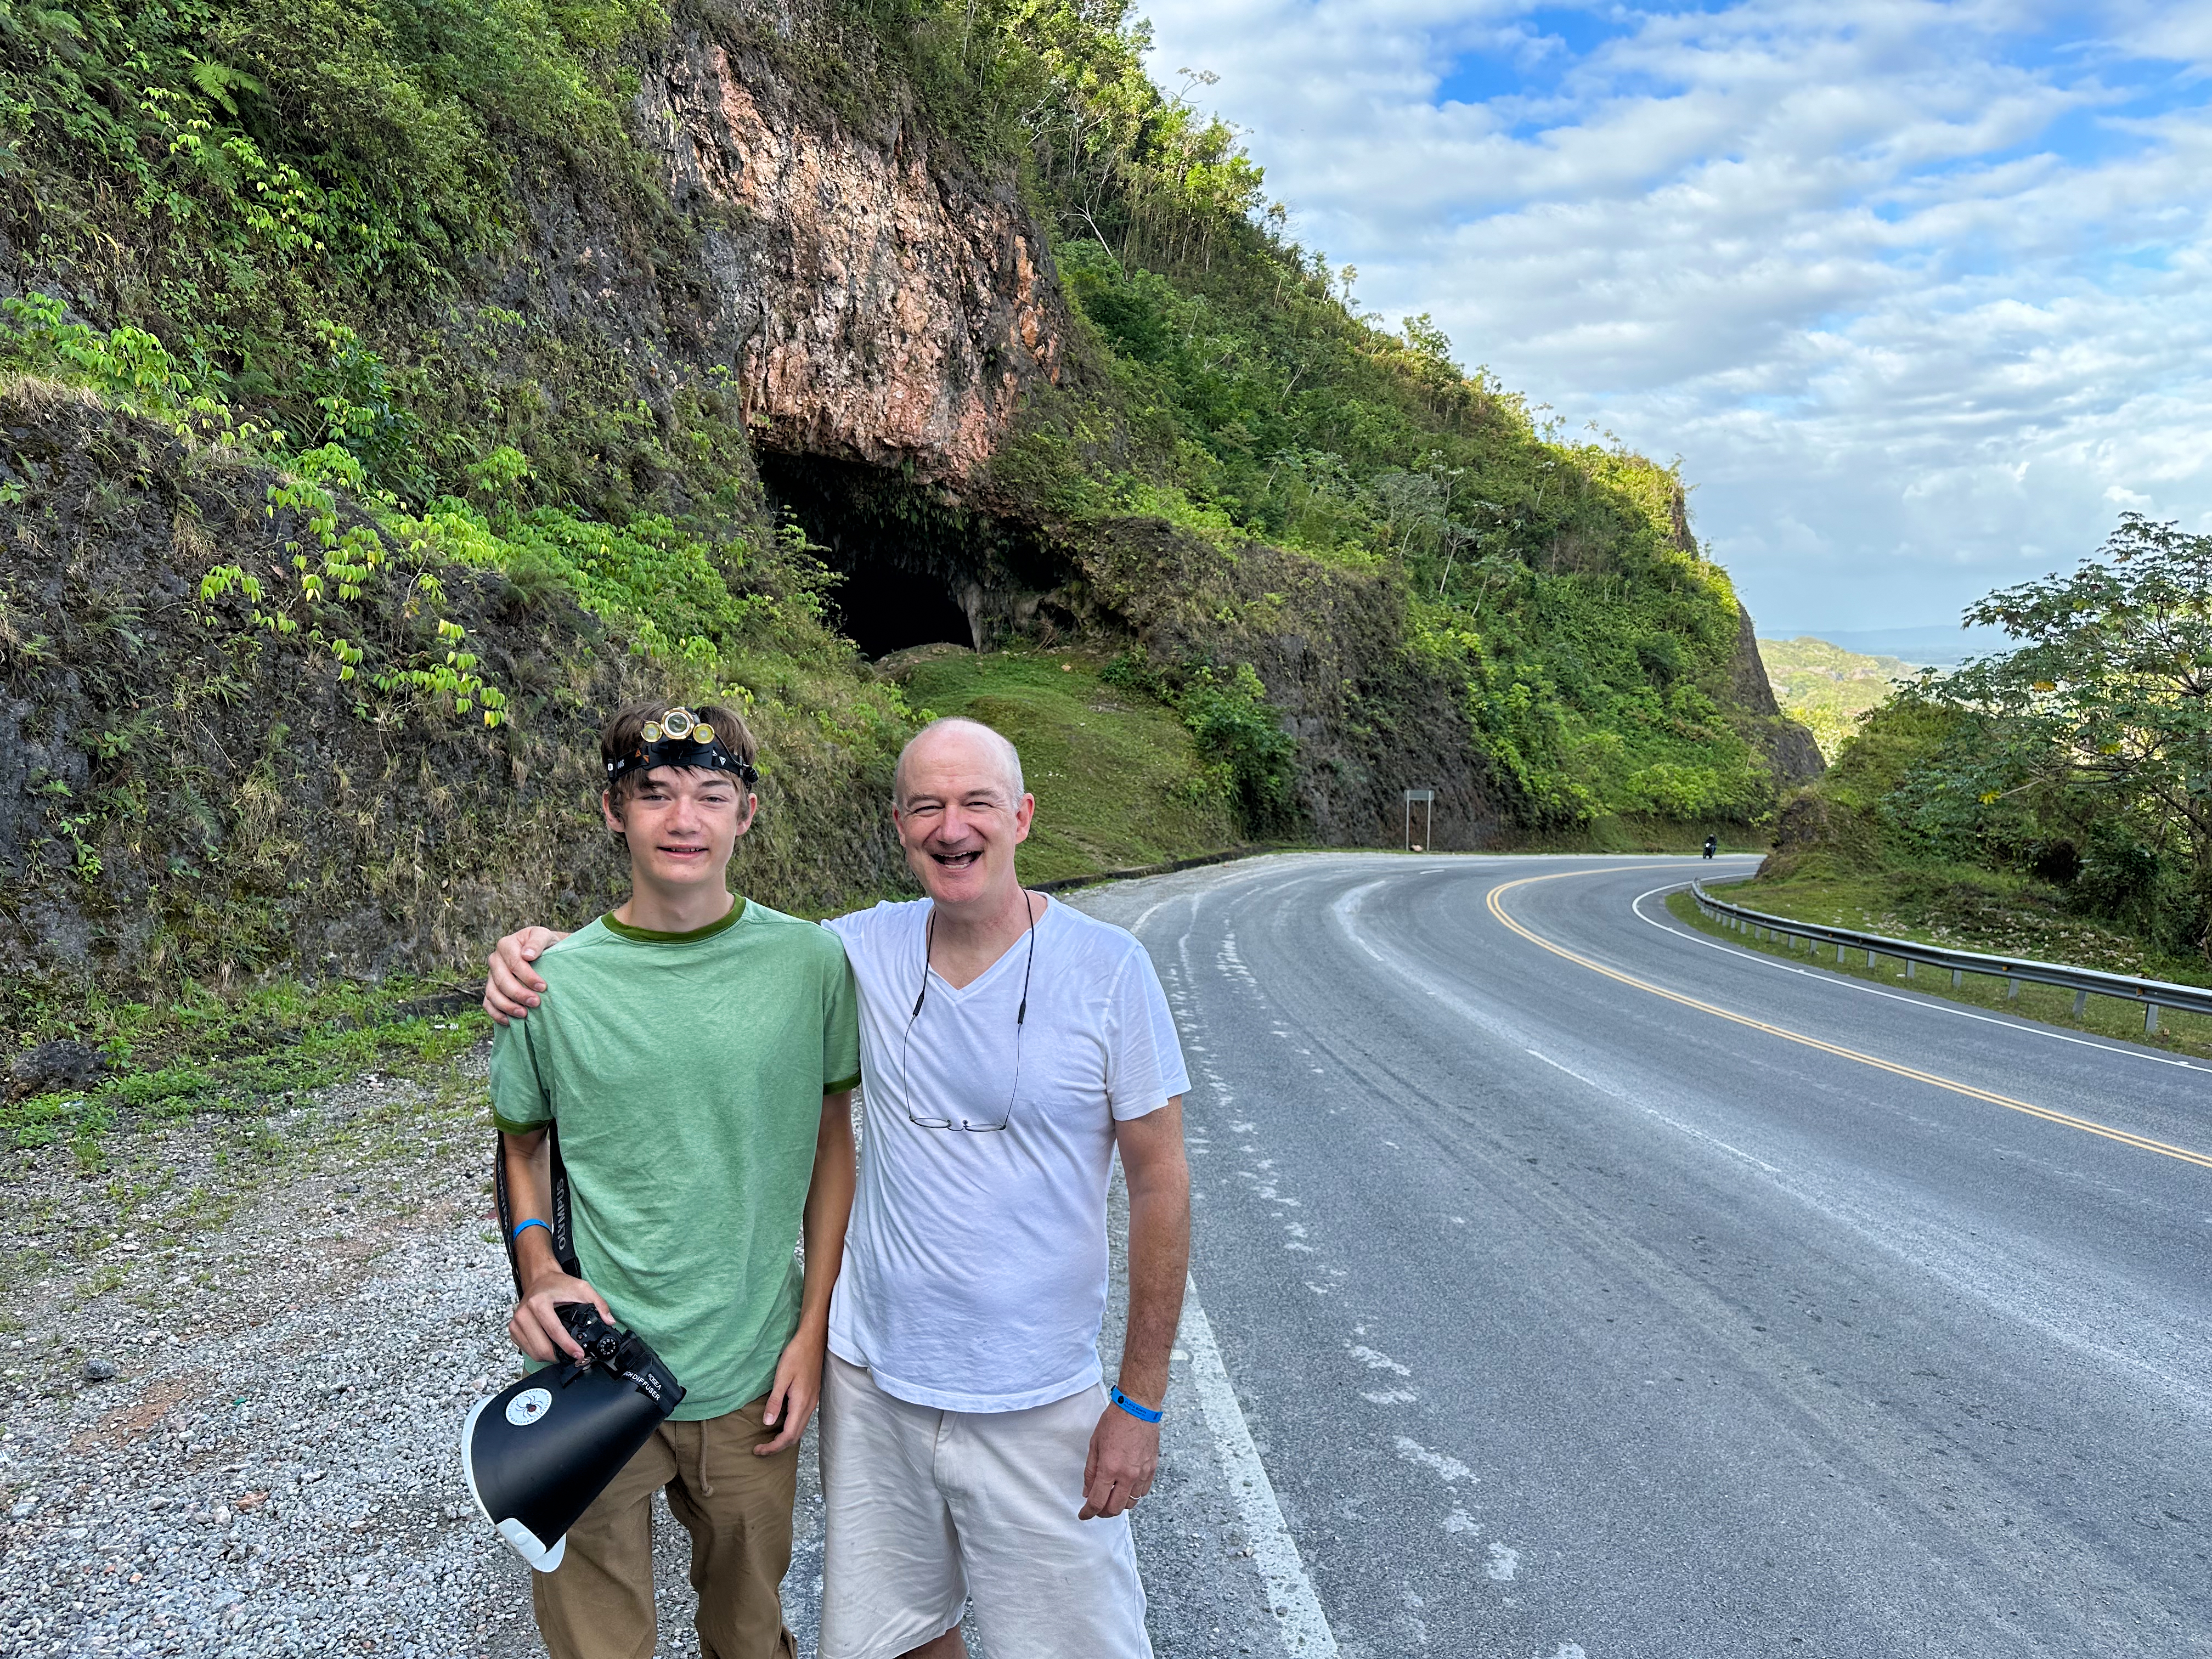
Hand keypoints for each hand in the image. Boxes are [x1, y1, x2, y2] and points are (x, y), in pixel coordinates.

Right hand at [484, 926, 567, 1023]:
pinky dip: (496, 1014)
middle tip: (536, 1003)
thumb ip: (537, 941)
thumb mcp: (544, 936)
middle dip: (518, 993)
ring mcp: (491, 976)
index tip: (543, 986)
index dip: (527, 976)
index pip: (514, 963)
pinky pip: (488, 1003)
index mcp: (506, 945)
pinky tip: (509, 1021)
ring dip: (507, 1006)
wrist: (541, 951)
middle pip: (502, 980)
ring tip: (524, 1014)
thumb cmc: (543, 944)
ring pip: (492, 993)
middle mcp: (495, 960)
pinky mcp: (492, 989)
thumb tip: (527, 955)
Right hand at [508, 1269, 611, 1363]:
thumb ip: (599, 1303)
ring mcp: (516, 1323)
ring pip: (533, 1352)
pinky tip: (550, 1347)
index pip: (554, 1331)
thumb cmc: (558, 1284)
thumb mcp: (583, 1288)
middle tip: (573, 1356)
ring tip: (563, 1353)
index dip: (568, 1346)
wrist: (539, 1278)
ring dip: (549, 1357)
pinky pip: (526, 1350)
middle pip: (541, 1347)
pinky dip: (539, 1352)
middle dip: (559, 1356)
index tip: (579, 1354)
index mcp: (539, 1303)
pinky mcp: (513, 1329)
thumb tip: (609, 1320)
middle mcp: (524, 1314)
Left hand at [757, 1327, 824, 1455]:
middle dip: (778, 1447)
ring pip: (800, 1429)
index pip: (788, 1436)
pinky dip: (791, 1428)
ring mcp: (813, 1402)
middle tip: (760, 1449)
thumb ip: (775, 1401)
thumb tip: (767, 1423)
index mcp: (801, 1403)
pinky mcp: (812, 1397)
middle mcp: (810, 1406)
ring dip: (784, 1438)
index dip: (773, 1447)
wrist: (814, 1340)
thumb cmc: (796, 1355)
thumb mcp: (781, 1377)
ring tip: (768, 1440)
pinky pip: (802, 1420)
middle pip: (795, 1436)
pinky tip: (780, 1424)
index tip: (758, 1450)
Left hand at [1079, 1397, 1159, 1518]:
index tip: (1084, 1515)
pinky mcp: (1152, 1468)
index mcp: (1109, 1468)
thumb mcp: (1094, 1445)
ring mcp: (1142, 1473)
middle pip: (1115, 1509)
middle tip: (1096, 1508)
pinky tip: (1126, 1488)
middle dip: (1103, 1513)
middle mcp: (1127, 1475)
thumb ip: (1090, 1472)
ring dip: (1119, 1504)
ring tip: (1111, 1496)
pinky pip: (1143, 1492)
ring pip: (1131, 1503)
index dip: (1088, 1512)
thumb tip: (1087, 1492)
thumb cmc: (1114, 1421)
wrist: (1138, 1407)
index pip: (1097, 1502)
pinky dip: (1133, 1495)